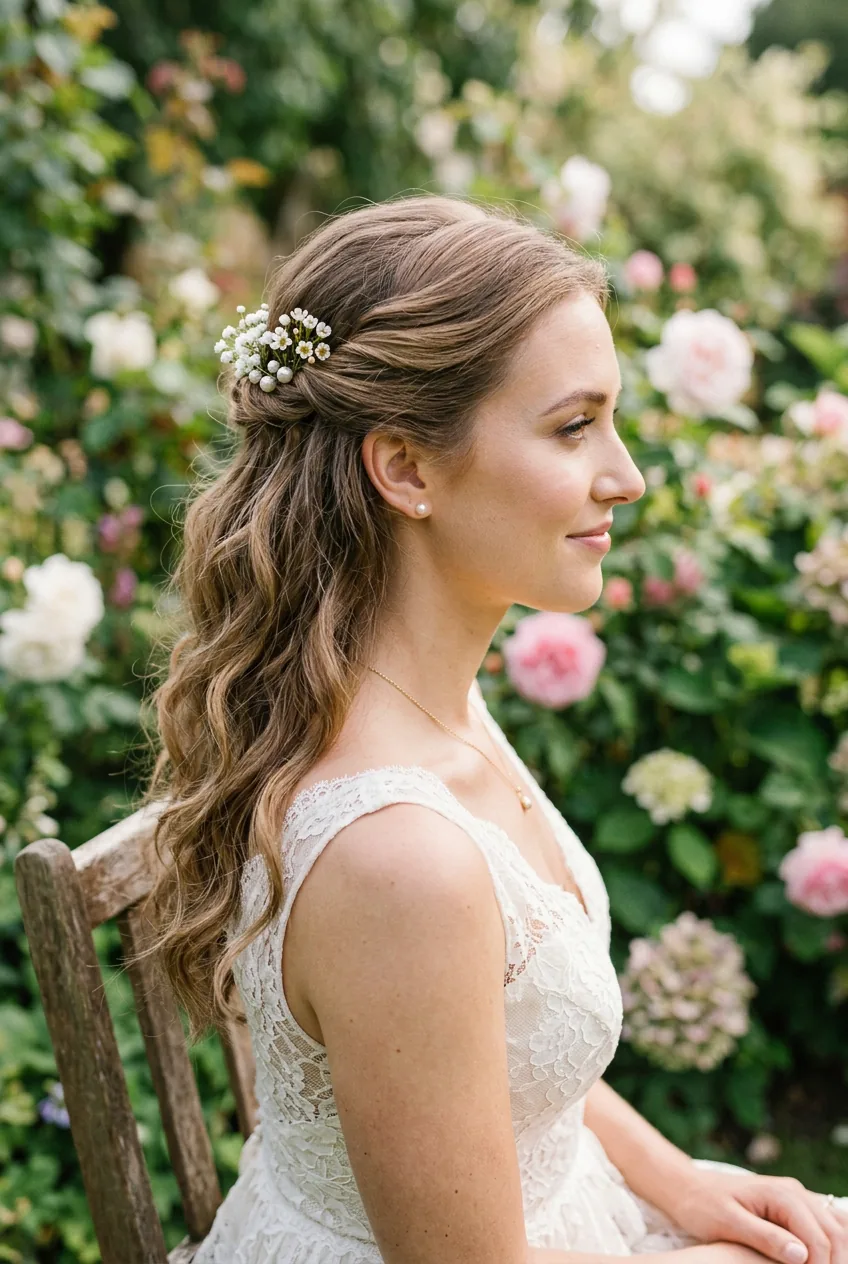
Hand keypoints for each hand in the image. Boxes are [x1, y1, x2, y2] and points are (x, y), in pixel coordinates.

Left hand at [671, 1168, 847, 1263]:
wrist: (688, 1187)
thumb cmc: (702, 1206)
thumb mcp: (728, 1224)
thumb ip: (765, 1237)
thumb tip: (802, 1255)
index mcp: (781, 1194)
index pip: (818, 1238)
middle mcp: (794, 1191)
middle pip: (834, 1232)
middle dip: (834, 1262)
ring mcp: (796, 1196)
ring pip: (835, 1227)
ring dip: (836, 1254)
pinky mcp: (792, 1206)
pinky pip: (823, 1223)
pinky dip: (829, 1244)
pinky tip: (819, 1261)